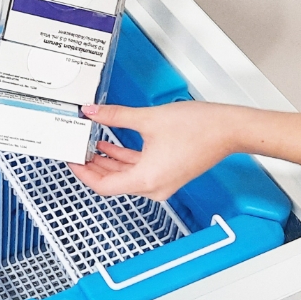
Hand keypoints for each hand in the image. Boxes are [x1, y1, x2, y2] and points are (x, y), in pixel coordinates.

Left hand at [69, 101, 240, 199]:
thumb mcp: (149, 119)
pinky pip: (139, 170)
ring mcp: (162, 182)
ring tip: (89, 145)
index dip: (83, 173)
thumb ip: (116, 116)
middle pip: (112, 183)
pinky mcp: (168, 173)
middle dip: (92, 167)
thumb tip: (94, 112)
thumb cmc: (200, 128)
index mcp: (146, 179)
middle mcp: (153, 187)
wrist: (229, 129)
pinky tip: (112, 144)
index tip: (71, 160)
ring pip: (125, 176)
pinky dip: (124, 159)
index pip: (103, 186)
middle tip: (75, 151)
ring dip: (107, 162)